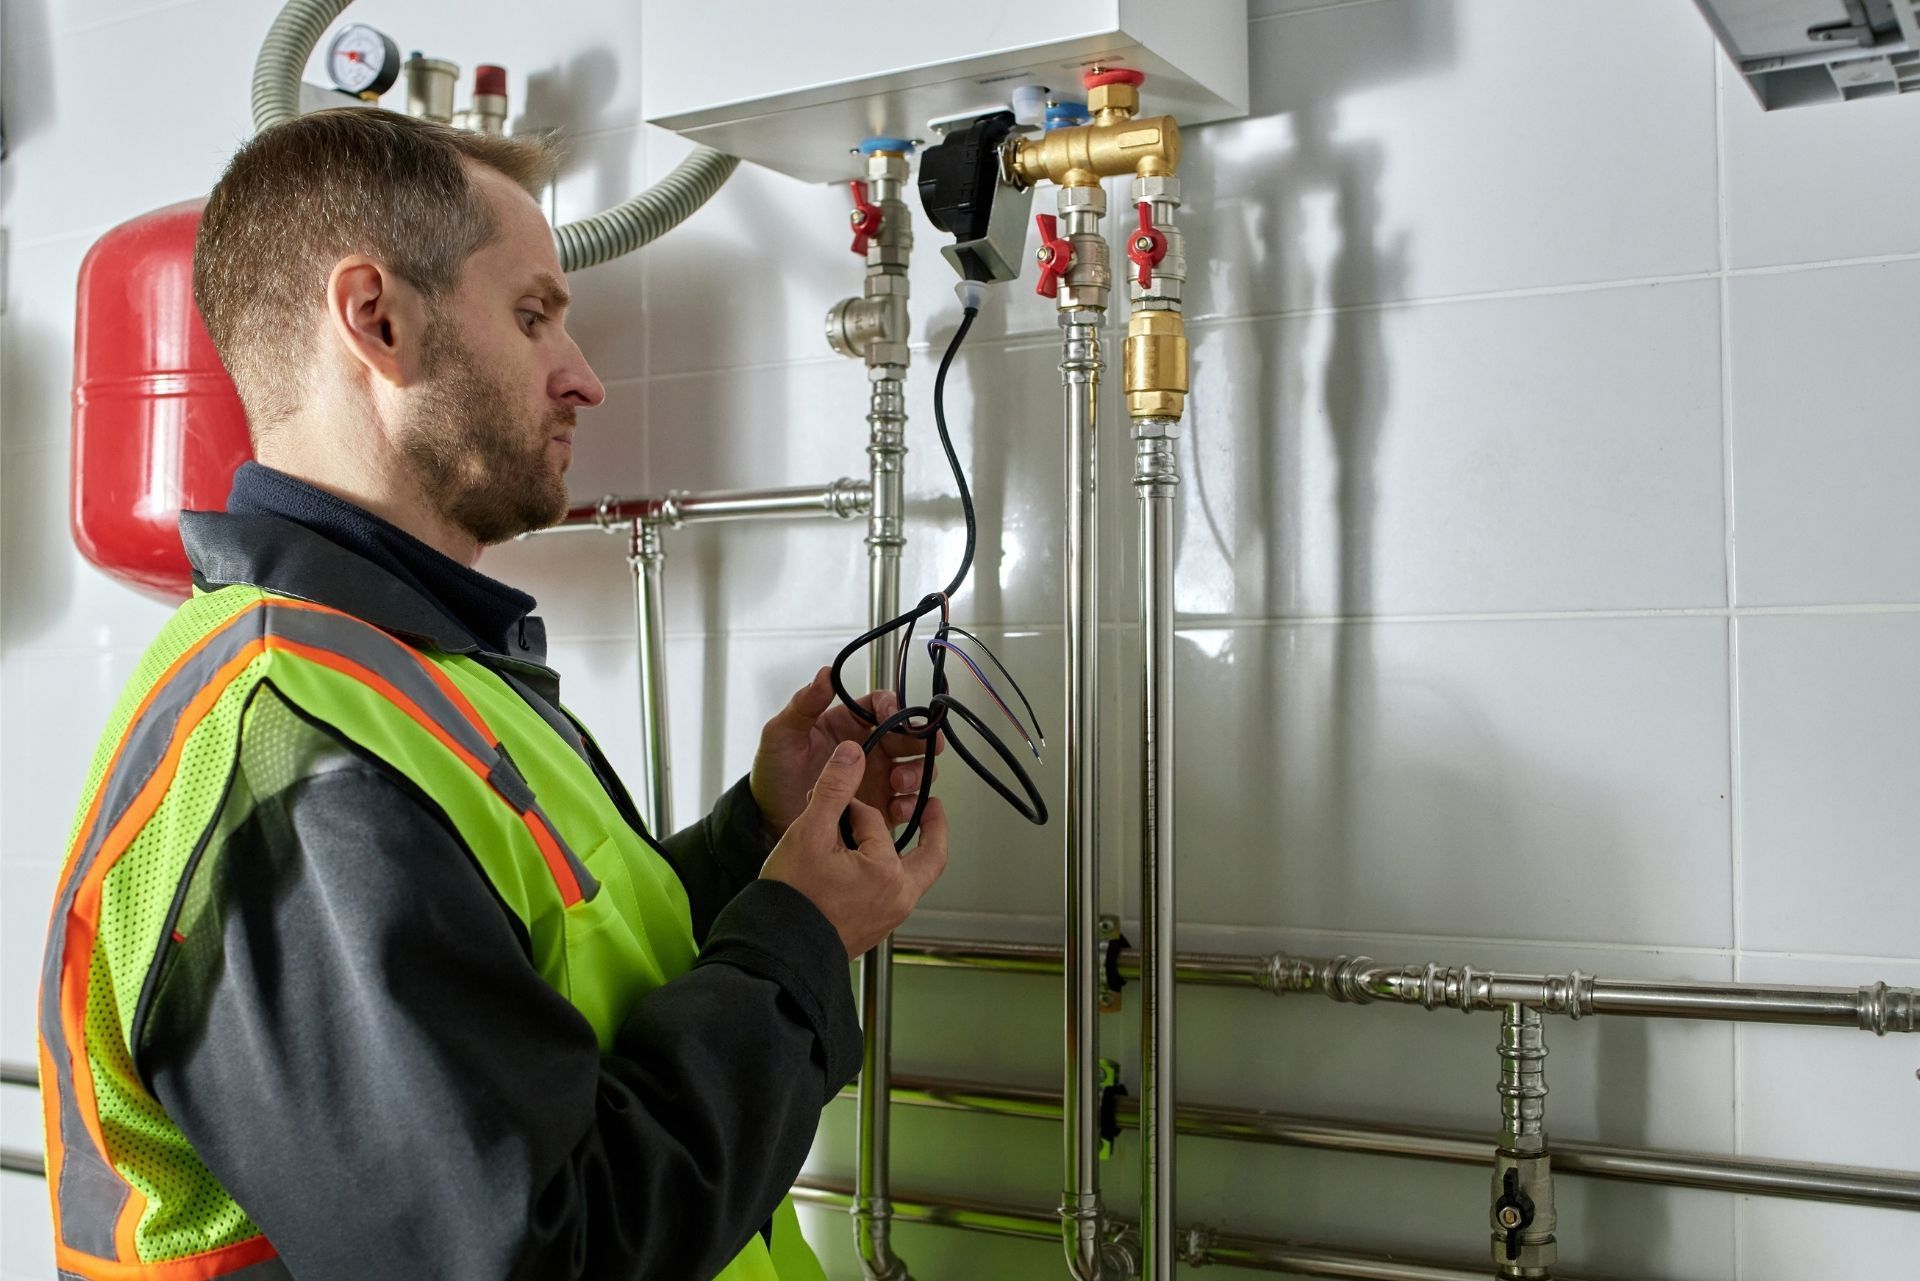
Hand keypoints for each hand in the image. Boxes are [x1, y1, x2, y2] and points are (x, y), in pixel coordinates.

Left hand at [750, 666, 945, 836]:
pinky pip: (908, 804)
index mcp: (848, 724)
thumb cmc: (773, 773)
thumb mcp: (781, 735)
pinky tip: (896, 807)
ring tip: (898, 781)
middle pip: (909, 736)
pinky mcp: (880, 808)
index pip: (882, 705)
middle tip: (918, 747)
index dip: (894, 707)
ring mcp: (877, 779)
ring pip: (915, 769)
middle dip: (919, 740)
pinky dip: (910, 804)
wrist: (768, 820)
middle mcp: (869, 749)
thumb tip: (825, 674)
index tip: (893, 716)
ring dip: (916, 772)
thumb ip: (804, 705)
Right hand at [761, 742, 949, 957]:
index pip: (873, 820)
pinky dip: (893, 873)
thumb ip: (834, 789)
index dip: (847, 808)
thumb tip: (851, 754)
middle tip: (933, 806)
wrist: (777, 948)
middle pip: (929, 855)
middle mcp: (898, 897)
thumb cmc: (792, 898)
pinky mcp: (876, 928)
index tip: (827, 806)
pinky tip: (875, 865)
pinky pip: (896, 894)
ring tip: (906, 832)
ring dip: (911, 851)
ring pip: (913, 876)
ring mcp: (889, 916)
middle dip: (932, 828)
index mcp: (886, 872)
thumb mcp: (809, 833)